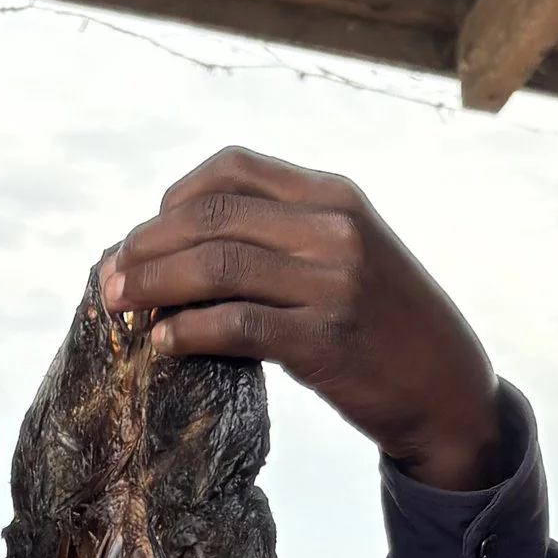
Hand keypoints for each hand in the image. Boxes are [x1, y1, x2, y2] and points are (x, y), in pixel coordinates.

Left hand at [100, 149, 505, 490]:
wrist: (448, 389)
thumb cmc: (386, 325)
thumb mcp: (349, 255)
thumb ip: (285, 238)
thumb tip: (186, 246)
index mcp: (335, 196)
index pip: (234, 169)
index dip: (174, 198)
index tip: (147, 232)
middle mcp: (334, 228)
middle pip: (211, 216)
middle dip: (146, 244)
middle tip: (110, 276)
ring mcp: (332, 283)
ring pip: (214, 265)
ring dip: (153, 284)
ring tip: (120, 306)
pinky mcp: (323, 341)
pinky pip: (234, 325)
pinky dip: (187, 331)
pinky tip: (163, 344)